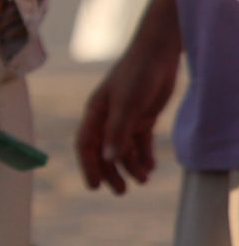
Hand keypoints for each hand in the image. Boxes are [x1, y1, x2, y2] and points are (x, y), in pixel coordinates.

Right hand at [76, 43, 180, 193]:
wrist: (158, 54)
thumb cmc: (137, 75)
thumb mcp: (127, 105)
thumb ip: (117, 132)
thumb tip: (109, 159)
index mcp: (96, 113)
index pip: (86, 145)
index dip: (88, 166)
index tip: (94, 186)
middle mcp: (108, 118)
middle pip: (105, 151)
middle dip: (111, 172)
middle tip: (121, 191)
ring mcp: (126, 118)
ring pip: (123, 149)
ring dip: (131, 166)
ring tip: (143, 180)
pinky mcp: (143, 117)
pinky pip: (140, 142)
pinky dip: (144, 155)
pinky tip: (151, 167)